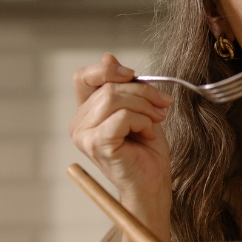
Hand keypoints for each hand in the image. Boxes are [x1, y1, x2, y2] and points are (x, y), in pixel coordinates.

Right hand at [70, 53, 172, 228]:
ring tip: (155, 122)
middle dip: (143, 92)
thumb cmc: (147, 151)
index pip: (84, 77)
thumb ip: (123, 87)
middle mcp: (79, 124)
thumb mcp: (138, 110)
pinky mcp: (96, 144)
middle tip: (162, 106)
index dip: (108, 70)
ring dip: (145, 107)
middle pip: (109, 86)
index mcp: (86, 113)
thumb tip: (108, 56)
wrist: (153, 184)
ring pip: (115, 98)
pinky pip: (122, 117)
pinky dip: (142, 121)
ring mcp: (84, 135)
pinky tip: (148, 134)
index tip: (134, 75)